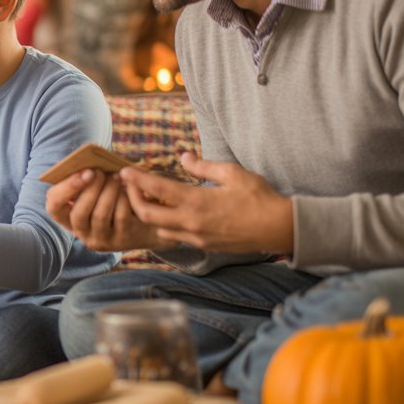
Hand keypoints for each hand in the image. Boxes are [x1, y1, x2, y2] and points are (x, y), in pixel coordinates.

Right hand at [46, 168, 175, 252]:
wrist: (144, 221)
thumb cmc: (113, 197)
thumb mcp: (96, 190)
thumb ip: (87, 180)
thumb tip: (90, 164)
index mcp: (67, 217)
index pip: (54, 207)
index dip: (66, 189)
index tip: (84, 172)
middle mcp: (80, 232)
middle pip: (78, 213)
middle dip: (90, 189)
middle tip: (100, 172)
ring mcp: (100, 240)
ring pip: (99, 216)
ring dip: (108, 192)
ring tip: (116, 176)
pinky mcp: (119, 241)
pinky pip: (120, 218)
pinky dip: (124, 200)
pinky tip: (128, 189)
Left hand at [119, 153, 293, 253]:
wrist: (278, 229)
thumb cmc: (258, 197)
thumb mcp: (232, 173)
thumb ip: (203, 166)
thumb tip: (183, 157)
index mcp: (196, 202)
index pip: (156, 190)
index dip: (137, 180)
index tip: (124, 171)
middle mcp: (191, 223)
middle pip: (147, 215)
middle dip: (133, 200)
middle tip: (130, 187)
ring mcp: (196, 238)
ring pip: (159, 229)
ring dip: (149, 215)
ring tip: (147, 199)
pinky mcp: (203, 246)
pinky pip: (176, 237)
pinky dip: (166, 225)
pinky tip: (170, 213)